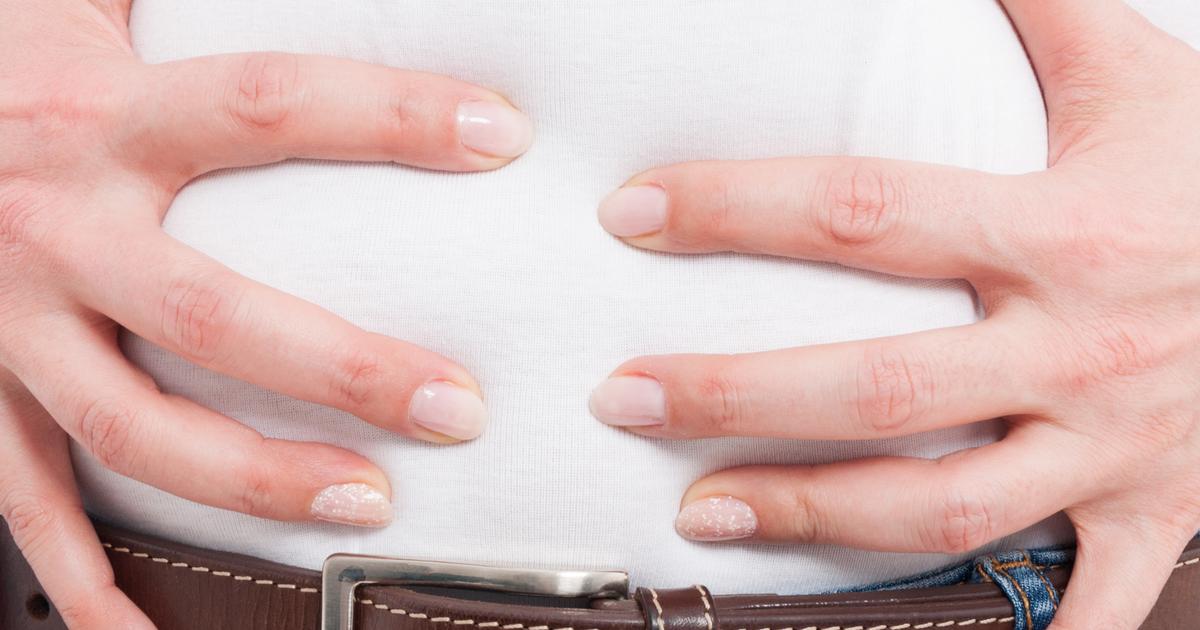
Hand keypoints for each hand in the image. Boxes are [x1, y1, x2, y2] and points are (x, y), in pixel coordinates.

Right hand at [0, 0, 531, 625]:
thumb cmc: (15, 60)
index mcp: (101, 116)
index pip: (270, 106)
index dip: (391, 115)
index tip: (502, 135)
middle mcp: (53, 227)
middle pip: (210, 311)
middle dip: (344, 368)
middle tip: (459, 406)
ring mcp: (5, 323)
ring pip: (131, 427)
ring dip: (252, 481)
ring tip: (366, 504)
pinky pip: (25, 501)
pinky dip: (80, 579)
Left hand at [590, 1, 1198, 627]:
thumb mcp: (1135, 78)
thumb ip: (1043, 11)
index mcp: (1065, 230)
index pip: (866, 215)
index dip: (739, 211)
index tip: (636, 216)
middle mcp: (1081, 345)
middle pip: (883, 386)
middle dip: (739, 397)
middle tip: (625, 398)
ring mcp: (1114, 445)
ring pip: (946, 506)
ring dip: (814, 516)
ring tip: (701, 512)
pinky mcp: (1150, 511)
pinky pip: (1086, 602)